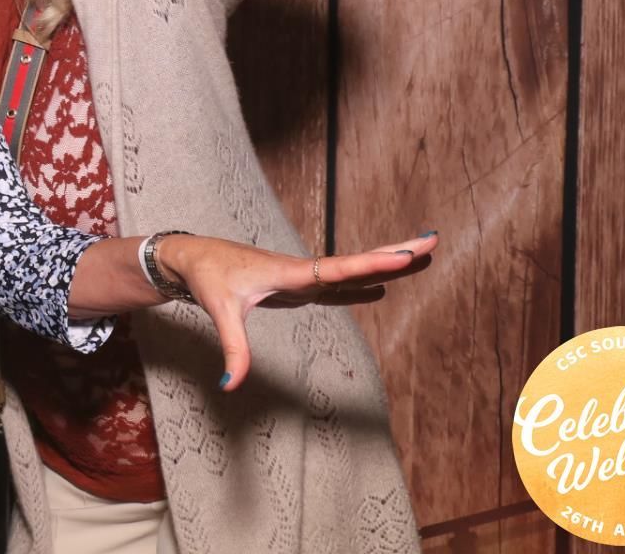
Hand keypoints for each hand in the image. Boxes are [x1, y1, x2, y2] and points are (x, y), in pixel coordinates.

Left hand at [154, 230, 440, 390]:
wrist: (192, 257)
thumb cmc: (207, 278)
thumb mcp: (219, 312)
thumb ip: (232, 349)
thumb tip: (231, 385)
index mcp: (289, 272)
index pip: (337, 269)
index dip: (371, 265)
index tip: (404, 254)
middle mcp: (302, 271)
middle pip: (356, 263)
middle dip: (394, 252)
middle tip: (433, 239)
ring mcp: (302, 276)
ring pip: (350, 270)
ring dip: (385, 263)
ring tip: (421, 254)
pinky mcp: (296, 284)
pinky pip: (337, 284)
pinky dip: (360, 283)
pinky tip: (380, 290)